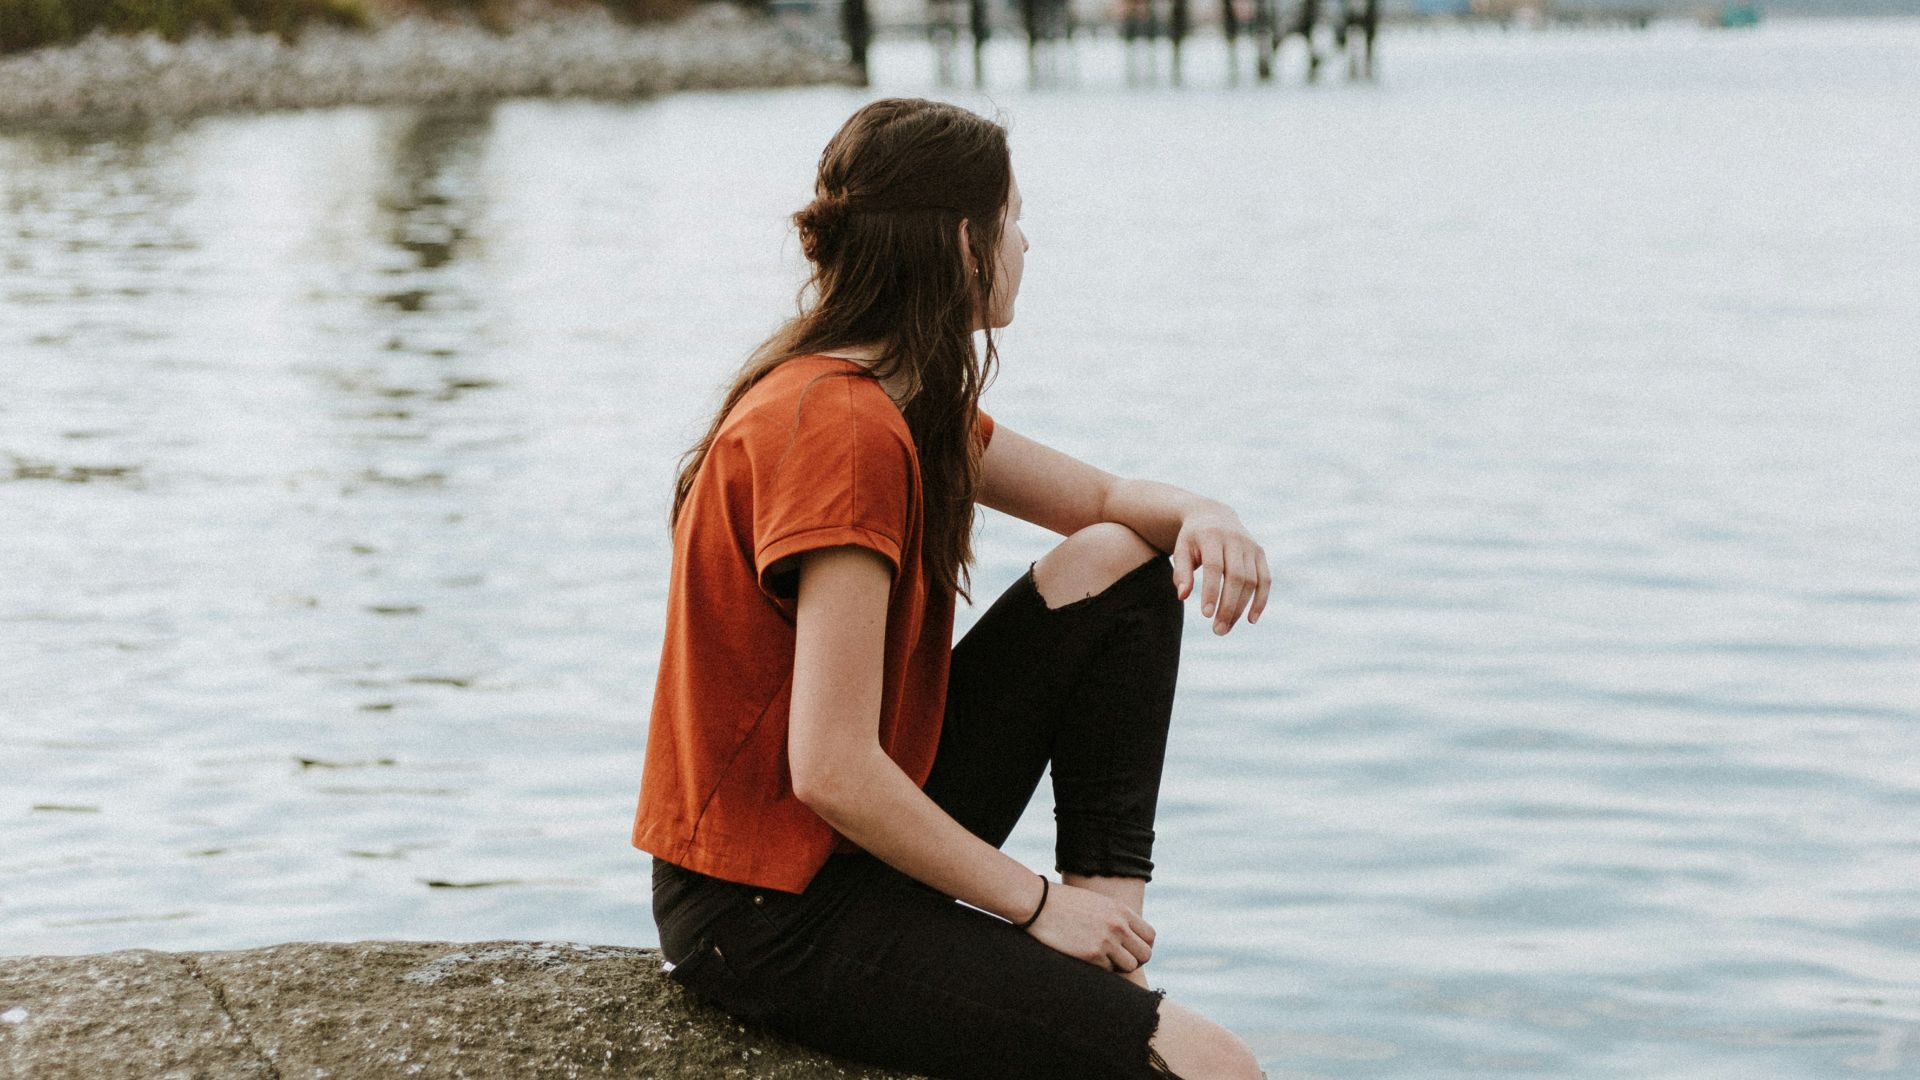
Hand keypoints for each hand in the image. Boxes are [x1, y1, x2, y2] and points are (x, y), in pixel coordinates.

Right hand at [1021, 879, 1154, 974]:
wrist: (1037, 903)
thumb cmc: (1063, 902)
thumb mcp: (1096, 903)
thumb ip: (1115, 917)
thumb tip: (1127, 936)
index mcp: (1121, 910)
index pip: (1150, 936)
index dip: (1143, 946)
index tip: (1131, 950)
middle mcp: (1118, 925)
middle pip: (1145, 954)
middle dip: (1135, 960)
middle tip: (1120, 961)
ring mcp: (1106, 941)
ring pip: (1130, 966)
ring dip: (1119, 967)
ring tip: (1104, 961)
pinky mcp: (1091, 955)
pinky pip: (1109, 971)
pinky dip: (1101, 969)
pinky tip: (1088, 960)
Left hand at [1170, 504, 1270, 634]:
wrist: (1213, 515)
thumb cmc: (1193, 538)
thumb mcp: (1181, 550)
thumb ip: (1181, 572)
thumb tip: (1183, 596)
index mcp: (1212, 536)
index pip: (1214, 567)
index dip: (1212, 591)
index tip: (1206, 615)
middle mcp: (1235, 539)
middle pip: (1236, 577)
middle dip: (1228, 606)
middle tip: (1218, 630)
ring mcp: (1251, 546)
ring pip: (1251, 581)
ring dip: (1241, 608)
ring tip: (1226, 627)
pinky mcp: (1260, 553)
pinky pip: (1265, 579)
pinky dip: (1261, 600)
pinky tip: (1251, 619)